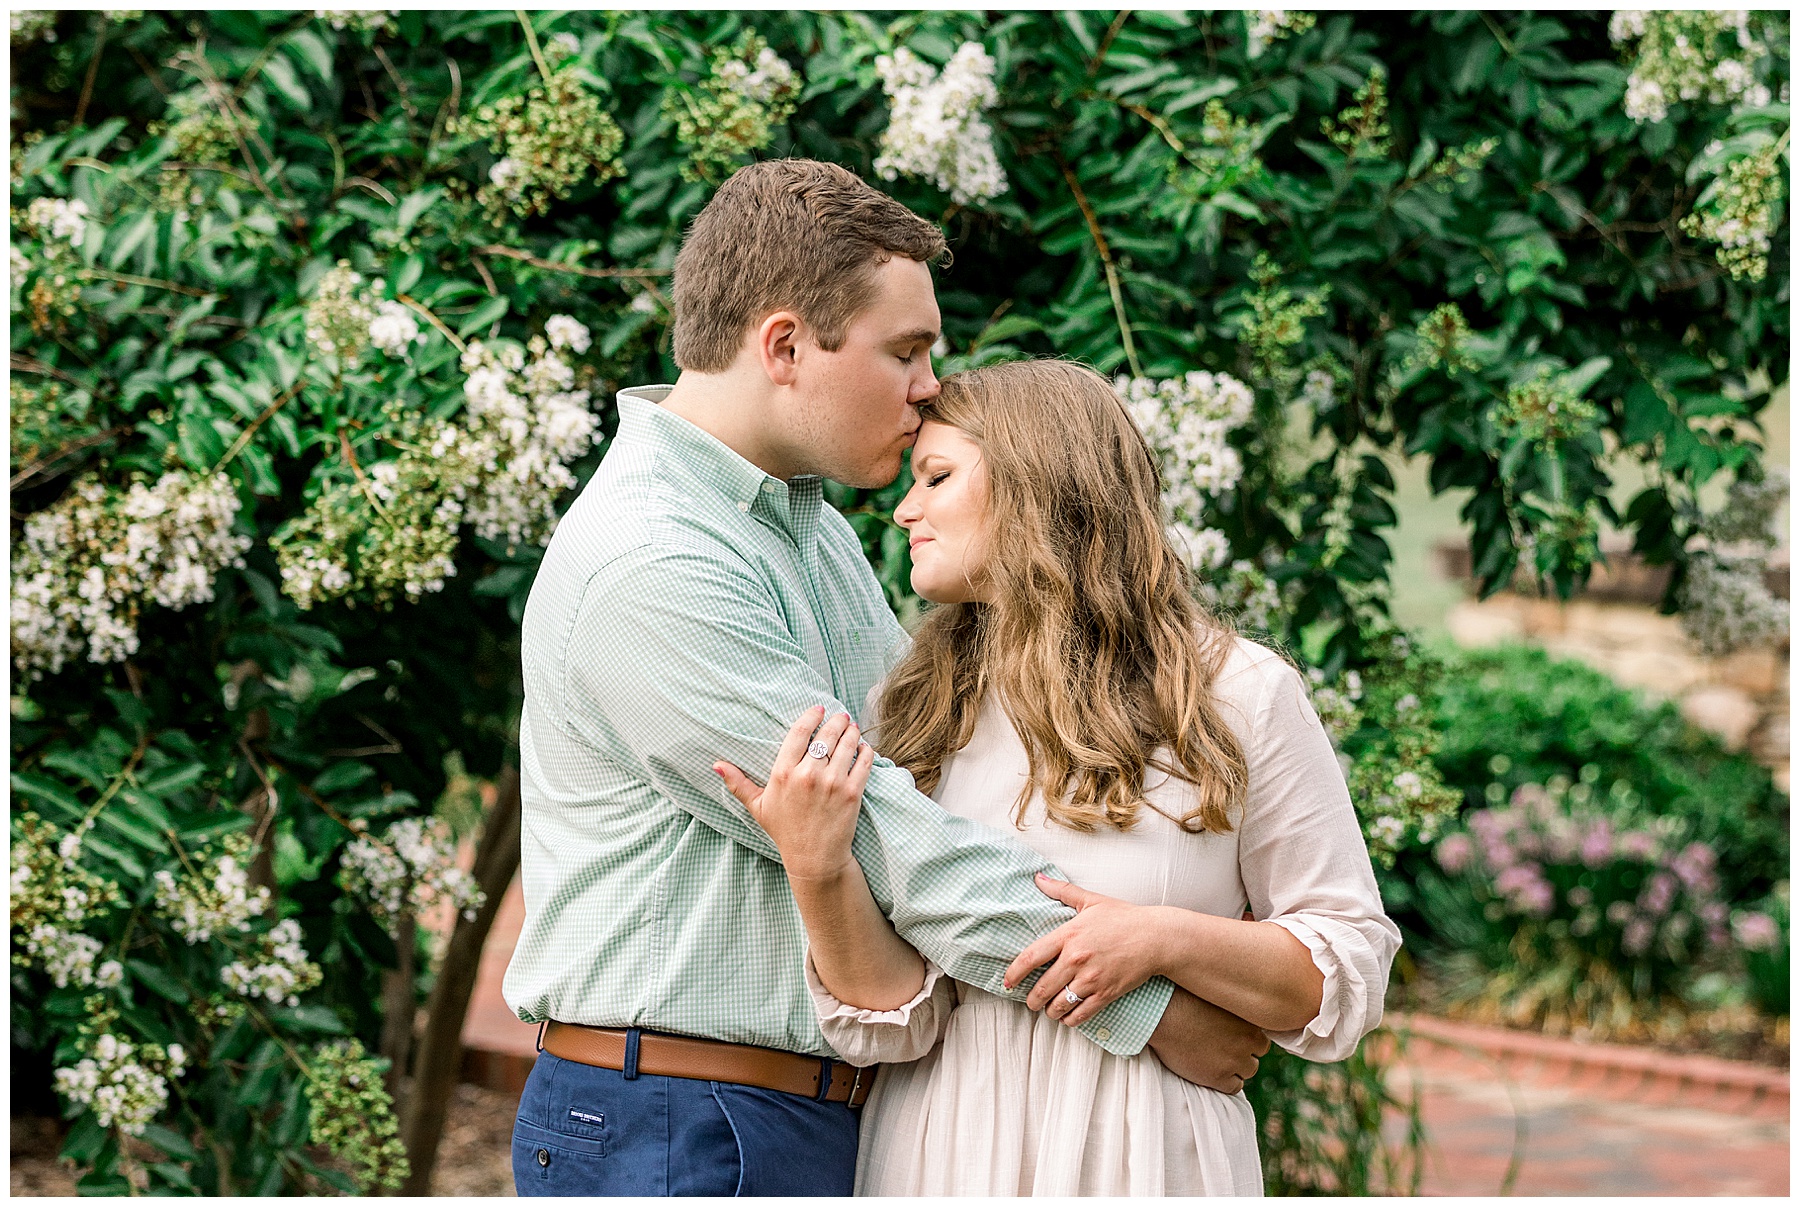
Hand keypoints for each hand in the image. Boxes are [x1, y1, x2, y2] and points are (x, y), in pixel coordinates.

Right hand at [715, 705, 874, 882]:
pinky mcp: (852, 793)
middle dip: (837, 721)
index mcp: (783, 773)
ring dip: (852, 731)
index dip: (811, 717)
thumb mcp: (758, 806)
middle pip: (827, 735)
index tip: (819, 709)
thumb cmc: (785, 831)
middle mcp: (807, 775)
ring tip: (853, 727)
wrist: (814, 859)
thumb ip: (738, 783)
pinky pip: (863, 762)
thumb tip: (716, 765)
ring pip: (847, 744)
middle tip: (841, 716)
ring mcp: (832, 783)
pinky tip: (864, 747)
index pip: (799, 732)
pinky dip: (866, 750)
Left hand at [1001, 874, 1168, 1027]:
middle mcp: (1076, 958)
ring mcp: (1092, 978)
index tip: (1007, 982)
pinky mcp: (1107, 993)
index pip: (1031, 957)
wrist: (1156, 937)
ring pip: (1060, 1004)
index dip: (1015, 972)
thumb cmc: (1123, 917)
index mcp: (1069, 934)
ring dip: (1050, 1011)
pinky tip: (1067, 1018)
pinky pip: (1081, 1014)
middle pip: (1042, 987)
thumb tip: (1038, 877)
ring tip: (1048, 1010)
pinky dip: (1070, 1020)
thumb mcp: (1091, 900)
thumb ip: (1062, 890)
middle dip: (1032, 1000)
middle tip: (1030, 1002)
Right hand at [1148, 986, 1271, 1095]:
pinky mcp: (1219, 1077)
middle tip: (1222, 1046)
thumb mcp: (1214, 993)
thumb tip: (1237, 1000)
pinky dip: (1226, 1082)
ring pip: (1248, 1070)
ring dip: (1236, 1067)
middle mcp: (1247, 1040)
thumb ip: (1231, 1002)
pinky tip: (1211, 1071)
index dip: (1246, 1037)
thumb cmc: (1181, 996)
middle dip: (1243, 1052)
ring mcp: (1234, 1060)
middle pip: (1256, 1054)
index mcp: (1248, 1019)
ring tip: (1214, 1058)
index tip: (1231, 1034)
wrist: (1160, 1014)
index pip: (1261, 1035)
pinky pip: (1234, 1087)